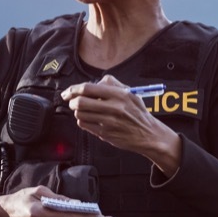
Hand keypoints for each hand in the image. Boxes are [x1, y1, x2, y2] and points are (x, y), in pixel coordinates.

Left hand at [59, 75, 182, 175]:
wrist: (148, 134)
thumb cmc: (138, 113)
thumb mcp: (131, 93)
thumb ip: (113, 84)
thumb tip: (95, 82)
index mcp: (119, 95)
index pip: (88, 88)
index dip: (74, 89)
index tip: (69, 91)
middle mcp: (114, 108)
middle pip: (81, 102)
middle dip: (72, 101)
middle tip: (73, 101)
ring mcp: (108, 122)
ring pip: (80, 114)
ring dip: (77, 111)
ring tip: (83, 110)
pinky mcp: (105, 133)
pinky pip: (84, 125)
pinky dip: (82, 121)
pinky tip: (89, 119)